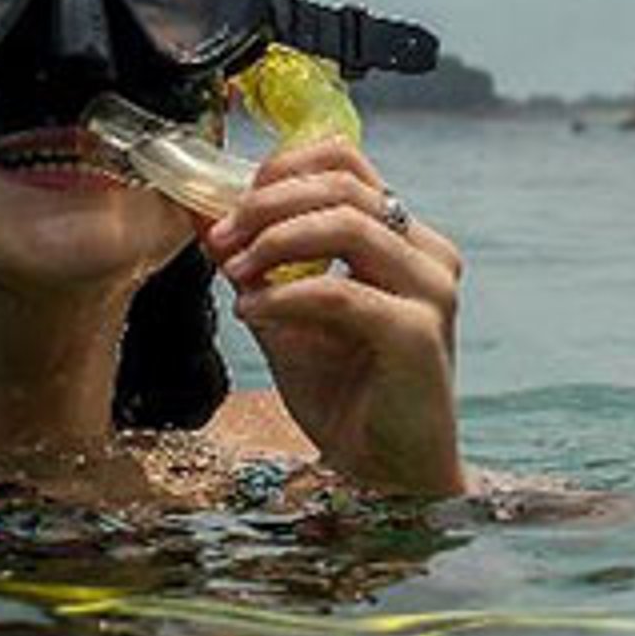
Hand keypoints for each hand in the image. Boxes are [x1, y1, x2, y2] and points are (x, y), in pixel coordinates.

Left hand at [201, 137, 464, 495]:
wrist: (385, 473)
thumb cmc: (345, 396)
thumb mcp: (287, 317)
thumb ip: (259, 268)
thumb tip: (204, 218)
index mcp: (404, 240)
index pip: (348, 162)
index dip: (283, 168)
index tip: (233, 204)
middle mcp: (427, 254)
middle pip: (343, 187)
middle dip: (266, 205)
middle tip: (219, 238)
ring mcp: (430, 291)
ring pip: (348, 225)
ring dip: (274, 241)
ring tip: (233, 272)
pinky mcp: (418, 333)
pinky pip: (340, 291)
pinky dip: (285, 296)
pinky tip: (251, 311)